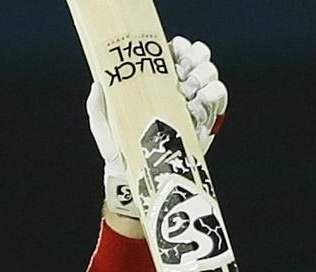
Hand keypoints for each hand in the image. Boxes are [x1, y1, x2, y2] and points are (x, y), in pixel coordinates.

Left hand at [88, 36, 228, 218]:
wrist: (134, 181)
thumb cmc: (119, 152)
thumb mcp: (103, 129)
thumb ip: (97, 108)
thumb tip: (97, 85)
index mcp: (157, 83)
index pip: (177, 54)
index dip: (181, 47)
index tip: (176, 51)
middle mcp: (178, 91)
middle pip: (199, 60)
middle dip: (196, 59)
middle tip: (183, 72)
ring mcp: (193, 107)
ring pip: (211, 78)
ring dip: (206, 76)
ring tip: (191, 90)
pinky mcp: (204, 126)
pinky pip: (218, 103)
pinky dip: (213, 97)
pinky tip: (199, 104)